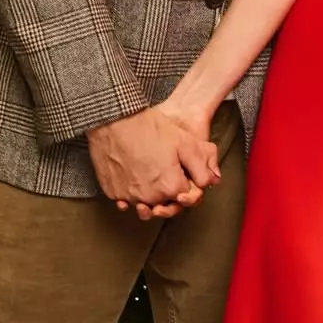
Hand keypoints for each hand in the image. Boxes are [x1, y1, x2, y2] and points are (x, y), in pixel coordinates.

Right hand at [87, 106, 219, 221]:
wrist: (114, 119)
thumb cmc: (149, 128)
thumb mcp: (185, 141)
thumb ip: (201, 165)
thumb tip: (210, 182)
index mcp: (170, 187)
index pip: (185, 196)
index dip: (186, 183)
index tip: (181, 172)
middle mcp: (149, 197)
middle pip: (165, 202)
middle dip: (169, 191)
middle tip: (165, 170)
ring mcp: (128, 197)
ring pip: (144, 203)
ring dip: (149, 194)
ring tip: (150, 175)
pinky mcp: (112, 192)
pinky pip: (124, 199)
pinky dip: (130, 192)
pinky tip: (133, 176)